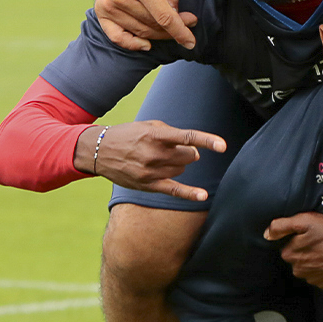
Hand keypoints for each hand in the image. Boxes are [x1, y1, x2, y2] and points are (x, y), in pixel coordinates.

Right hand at [80, 120, 225, 199]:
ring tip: (162, 159)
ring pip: (182, 169)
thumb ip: (172, 134)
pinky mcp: (148, 184)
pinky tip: (203, 196)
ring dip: (179, 164)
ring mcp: (151, 170)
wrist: (100, 151)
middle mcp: (154, 153)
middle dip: (189, 152)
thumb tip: (194, 149)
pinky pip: (174, 190)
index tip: (223, 145)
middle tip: (175, 149)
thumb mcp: (148, 126)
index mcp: (155, 135)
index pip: (187, 137)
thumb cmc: (129, 135)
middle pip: (189, 156)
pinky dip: (190, 193)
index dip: (207, 140)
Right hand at [95, 0, 197, 51]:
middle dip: (173, 29)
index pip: (164, 17)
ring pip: (140, 31)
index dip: (180, 32)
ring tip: (170, 25)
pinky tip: (146, 44)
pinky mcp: (101, 9)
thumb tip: (177, 17)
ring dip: (158, 34)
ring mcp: (109, 5)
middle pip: (153, 26)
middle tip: (187, 22)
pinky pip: (115, 36)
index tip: (191, 42)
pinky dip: (131, 44)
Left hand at [265, 214, 322, 289]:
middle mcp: (299, 271)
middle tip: (320, 240)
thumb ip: (281, 226)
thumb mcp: (305, 220)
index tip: (310, 234)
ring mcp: (314, 280)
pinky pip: (322, 277)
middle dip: (306, 251)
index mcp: (291, 255)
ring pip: (309, 269)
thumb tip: (266, 234)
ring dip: (316, 261)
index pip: (288, 247)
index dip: (298, 239)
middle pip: (298, 259)